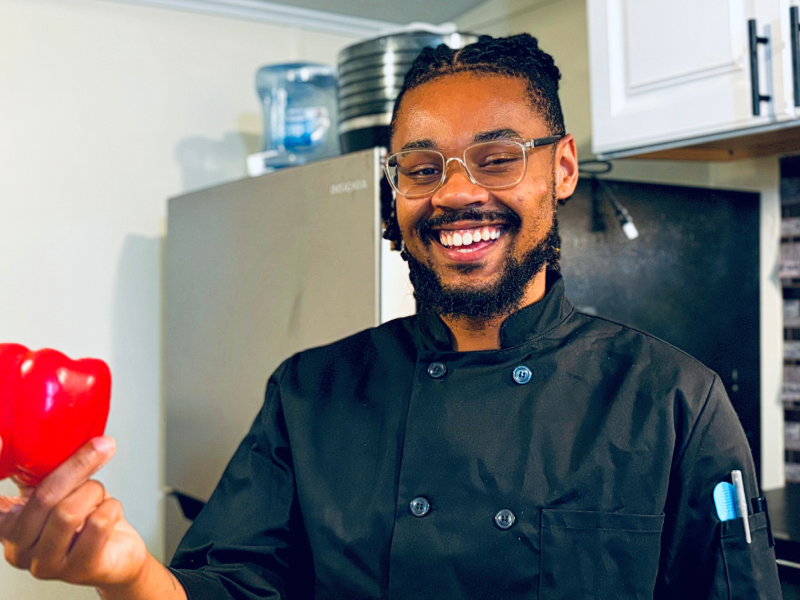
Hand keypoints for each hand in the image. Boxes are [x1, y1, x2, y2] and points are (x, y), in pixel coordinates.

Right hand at [0, 435, 148, 587]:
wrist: (118, 555)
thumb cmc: (86, 518)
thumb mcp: (59, 491)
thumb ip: (44, 471)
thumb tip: (43, 433)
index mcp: (7, 524)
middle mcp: (19, 549)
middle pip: (44, 497)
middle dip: (79, 466)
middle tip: (102, 447)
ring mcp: (47, 564)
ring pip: (70, 511)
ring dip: (95, 492)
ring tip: (99, 496)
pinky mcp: (80, 570)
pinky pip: (98, 524)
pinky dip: (112, 507)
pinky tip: (109, 512)